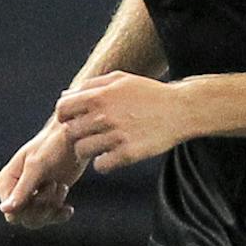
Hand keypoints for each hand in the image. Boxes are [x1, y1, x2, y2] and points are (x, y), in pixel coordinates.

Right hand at [0, 117, 88, 227]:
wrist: (74, 138)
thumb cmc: (53, 146)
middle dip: (43, 207)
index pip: (12, 213)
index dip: (29, 209)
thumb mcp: (38, 166)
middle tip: (56, 184)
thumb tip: (5, 209)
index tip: (44, 187)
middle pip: (25, 219)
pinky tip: (69, 208)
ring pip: (37, 219)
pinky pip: (50, 217)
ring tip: (62, 186)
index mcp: (7, 182)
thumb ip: (23, 189)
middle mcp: (16, 192)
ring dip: (52, 207)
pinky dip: (60, 215)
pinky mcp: (49, 197)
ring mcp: (33, 196)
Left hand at [55, 71, 190, 170]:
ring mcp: (117, 135)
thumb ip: (92, 85)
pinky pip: (101, 165)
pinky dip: (104, 163)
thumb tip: (65, 96)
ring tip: (102, 147)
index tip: (75, 120)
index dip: (65, 116)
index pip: (63, 109)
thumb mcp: (122, 80)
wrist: (183, 109)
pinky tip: (114, 156)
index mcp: (100, 96)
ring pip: (82, 151)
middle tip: (92, 135)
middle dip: (78, 134)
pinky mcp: (129, 153)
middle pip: (71, 132)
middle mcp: (105, 115)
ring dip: (89, 150)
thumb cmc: (150, 93)